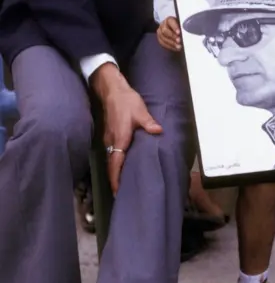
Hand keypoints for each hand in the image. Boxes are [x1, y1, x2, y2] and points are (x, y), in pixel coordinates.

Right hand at [91, 65, 162, 193]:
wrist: (111, 90)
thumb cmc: (125, 101)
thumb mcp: (140, 111)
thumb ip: (149, 123)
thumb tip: (159, 131)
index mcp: (120, 138)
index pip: (115, 164)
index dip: (115, 179)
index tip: (117, 192)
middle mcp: (111, 141)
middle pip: (111, 165)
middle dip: (115, 180)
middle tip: (121, 192)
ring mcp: (108, 138)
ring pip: (111, 158)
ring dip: (115, 171)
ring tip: (123, 181)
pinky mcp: (109, 133)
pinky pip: (112, 151)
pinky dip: (116, 161)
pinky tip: (123, 163)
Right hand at [157, 16, 181, 52]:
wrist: (173, 29)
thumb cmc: (179, 26)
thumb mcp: (181, 24)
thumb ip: (183, 27)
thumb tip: (188, 32)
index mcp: (169, 20)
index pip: (170, 22)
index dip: (174, 27)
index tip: (179, 33)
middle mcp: (163, 25)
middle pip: (165, 31)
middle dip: (172, 36)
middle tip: (179, 40)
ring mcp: (160, 32)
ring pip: (163, 38)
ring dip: (171, 43)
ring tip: (179, 47)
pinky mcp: (159, 39)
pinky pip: (163, 43)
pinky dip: (170, 47)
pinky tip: (176, 48)